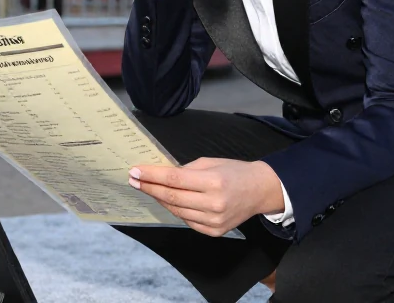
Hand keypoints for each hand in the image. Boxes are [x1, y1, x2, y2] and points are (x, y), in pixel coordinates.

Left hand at [130, 158, 284, 236]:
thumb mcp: (211, 162)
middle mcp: (213, 203)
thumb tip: (161, 175)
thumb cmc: (235, 172)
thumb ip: (186, 170)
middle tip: (134, 180)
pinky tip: (168, 200)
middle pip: (172, 197)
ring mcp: (214, 220)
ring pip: (176, 211)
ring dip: (160, 199)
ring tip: (148, 189)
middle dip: (149, 188)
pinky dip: (176, 210)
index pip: (174, 180)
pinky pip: (187, 221)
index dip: (152, 176)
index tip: (136, 171)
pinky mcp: (214, 231)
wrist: (260, 190)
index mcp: (213, 182)